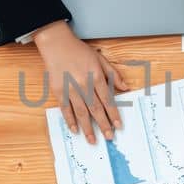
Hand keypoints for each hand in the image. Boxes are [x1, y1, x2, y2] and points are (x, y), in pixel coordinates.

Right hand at [35, 21, 125, 142]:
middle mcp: (84, 84)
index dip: (113, 114)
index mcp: (96, 77)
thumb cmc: (79, 50)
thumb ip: (113, 74)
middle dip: (103, 124)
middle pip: (95, 109)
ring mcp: (70, 89)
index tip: (118, 125)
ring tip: (93, 140)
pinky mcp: (58, 90)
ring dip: (87, 127)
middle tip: (109, 137)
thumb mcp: (100, 59)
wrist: (57, 44)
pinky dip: (70, 120)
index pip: (107, 100)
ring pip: (81, 112)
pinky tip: (75, 129)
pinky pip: (65, 109)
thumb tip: (126, 88)